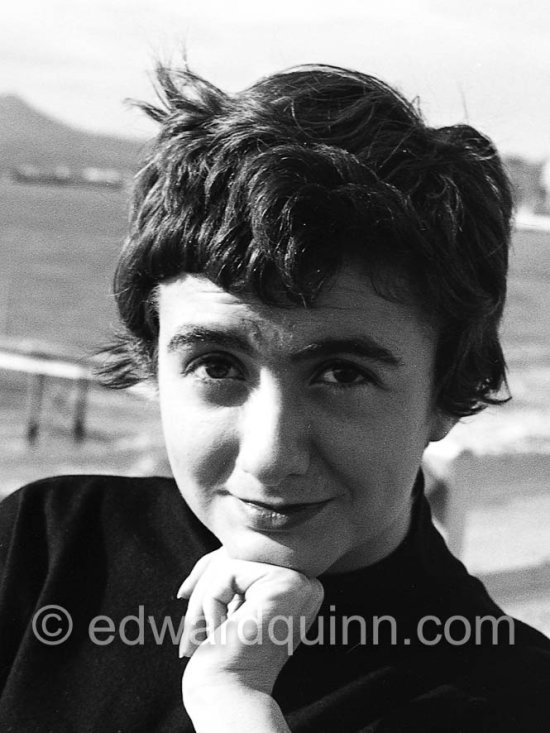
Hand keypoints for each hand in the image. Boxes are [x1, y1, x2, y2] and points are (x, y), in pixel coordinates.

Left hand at [178, 548, 323, 698]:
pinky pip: (228, 571)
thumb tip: (210, 559)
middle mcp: (307, 581)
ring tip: (200, 631)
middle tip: (190, 621)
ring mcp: (300, 581)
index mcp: (299, 586)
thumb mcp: (231, 603)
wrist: (229, 691)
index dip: (213, 571)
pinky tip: (218, 630)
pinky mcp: (284, 585)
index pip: (249, 555)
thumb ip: (230, 573)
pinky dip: (210, 601)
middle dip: (205, 581)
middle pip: (240, 551)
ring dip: (204, 595)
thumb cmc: (225, 653)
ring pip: (231, 558)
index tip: (187, 593)